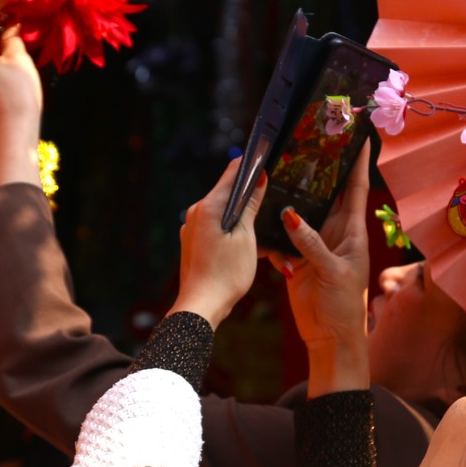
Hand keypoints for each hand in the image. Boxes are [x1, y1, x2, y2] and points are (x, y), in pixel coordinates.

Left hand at [172, 158, 266, 329]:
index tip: (266, 159)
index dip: (251, 166)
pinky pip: (219, 231)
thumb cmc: (226, 274)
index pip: (232, 174)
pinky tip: (251, 250)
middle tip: (272, 207)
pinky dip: (235, 236)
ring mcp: (193, 229)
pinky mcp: (194, 243)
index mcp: (208, 207)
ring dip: (246, 224)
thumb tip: (258, 178)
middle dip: (252, 202)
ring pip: (226, 217)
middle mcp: (196, 213)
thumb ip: (251, 206)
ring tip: (265, 241)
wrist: (202, 307)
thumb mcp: (247, 237)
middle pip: (229, 196)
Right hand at [275, 143, 371, 393]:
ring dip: (291, 195)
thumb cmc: (343, 307)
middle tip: (309, 138)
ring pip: (301, 210)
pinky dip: (273, 231)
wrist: (329, 339)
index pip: (356, 188)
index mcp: (351, 232)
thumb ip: (311, 243)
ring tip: (277, 169)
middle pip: (326, 192)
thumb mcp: (331, 272)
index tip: (361, 134)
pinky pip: (282, 237)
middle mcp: (334, 232)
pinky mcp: (296, 257)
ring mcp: (314, 243)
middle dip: (320, 168)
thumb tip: (290, 214)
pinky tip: (262, 219)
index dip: (359, 162)